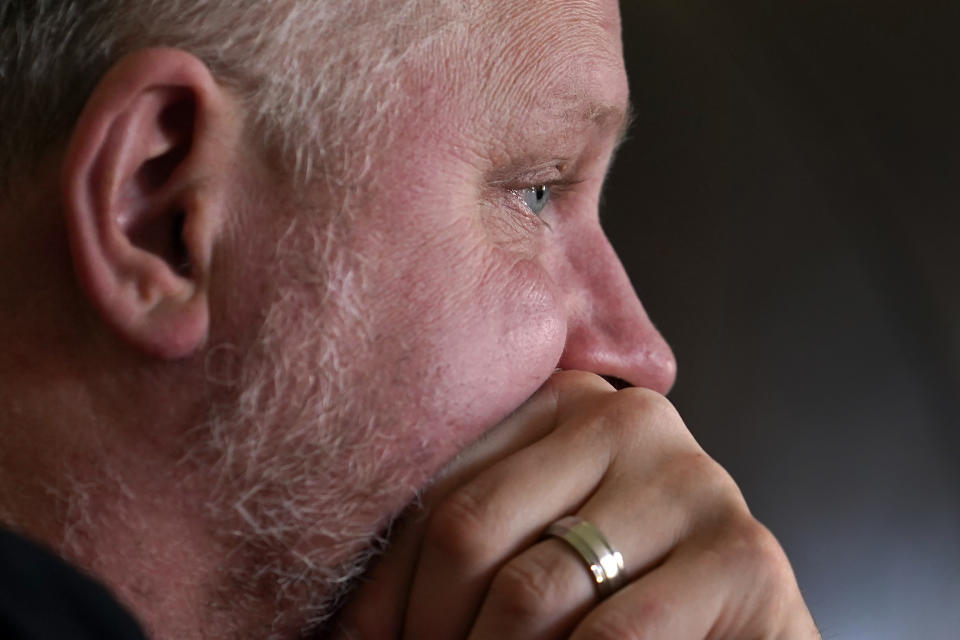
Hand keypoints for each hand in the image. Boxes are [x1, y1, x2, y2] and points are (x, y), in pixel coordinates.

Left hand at [334, 371, 819, 638]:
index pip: (434, 490)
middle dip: (431, 631)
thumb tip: (334, 624)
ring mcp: (693, 480)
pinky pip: (613, 638)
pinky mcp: (746, 556)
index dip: (384, 591)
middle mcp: (628, 419)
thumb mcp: (527, 554)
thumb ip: (460, 550)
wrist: (730, 636)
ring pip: (531, 594)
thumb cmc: (614, 601)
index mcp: (561, 401)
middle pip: (468, 531)